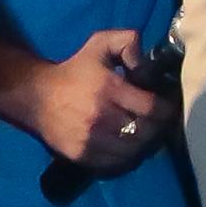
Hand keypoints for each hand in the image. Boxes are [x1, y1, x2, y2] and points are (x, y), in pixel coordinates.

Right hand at [2, 29, 172, 174]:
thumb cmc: (74, 70)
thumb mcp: (99, 44)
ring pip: (134, 152)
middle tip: (161, 123)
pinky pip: (117, 165)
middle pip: (146, 133)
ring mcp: (91, 141)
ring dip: (145, 145)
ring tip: (147, 135)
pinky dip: (128, 158)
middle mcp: (101, 117)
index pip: (152, 109)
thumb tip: (146, 61)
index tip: (168, 106)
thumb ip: (127, 41)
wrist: (37, 97)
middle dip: (159, 128)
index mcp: (109, 89)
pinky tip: (129, 147)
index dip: (167, 110)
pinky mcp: (82, 157)